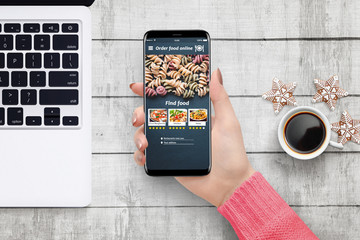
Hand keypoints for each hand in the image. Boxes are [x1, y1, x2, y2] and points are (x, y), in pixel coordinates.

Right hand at [130, 69, 254, 206]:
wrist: (228, 184)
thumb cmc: (232, 153)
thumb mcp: (228, 122)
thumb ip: (220, 99)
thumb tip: (215, 73)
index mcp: (191, 115)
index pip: (169, 99)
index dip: (153, 91)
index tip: (140, 86)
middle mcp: (178, 127)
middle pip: (151, 115)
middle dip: (140, 113)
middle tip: (139, 118)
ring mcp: (171, 143)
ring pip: (145, 133)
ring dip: (138, 135)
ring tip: (145, 143)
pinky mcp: (167, 160)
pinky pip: (147, 156)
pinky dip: (140, 154)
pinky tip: (144, 155)